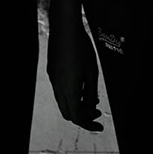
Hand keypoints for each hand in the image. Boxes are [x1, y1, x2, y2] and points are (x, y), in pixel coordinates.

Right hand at [47, 17, 102, 131]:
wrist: (65, 28)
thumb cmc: (81, 47)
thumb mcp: (92, 71)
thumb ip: (91, 92)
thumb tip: (92, 106)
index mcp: (70, 89)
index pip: (77, 117)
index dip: (89, 124)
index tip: (99, 125)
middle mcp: (58, 87)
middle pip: (68, 113)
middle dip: (83, 116)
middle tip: (96, 111)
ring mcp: (53, 79)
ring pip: (63, 102)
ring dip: (77, 104)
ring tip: (91, 98)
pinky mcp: (52, 72)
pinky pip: (60, 91)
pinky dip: (71, 94)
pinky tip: (81, 85)